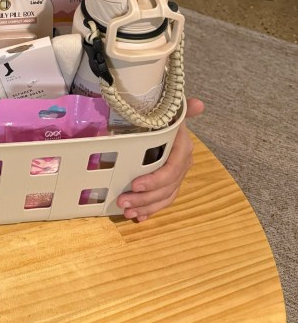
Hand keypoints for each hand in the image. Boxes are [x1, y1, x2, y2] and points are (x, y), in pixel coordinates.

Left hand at [117, 97, 204, 222]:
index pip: (171, 170)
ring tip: (126, 212)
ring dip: (146, 207)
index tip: (135, 184)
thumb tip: (199, 104)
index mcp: (183, 148)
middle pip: (166, 188)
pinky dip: (151, 210)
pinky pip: (163, 199)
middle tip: (122, 202)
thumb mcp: (172, 109)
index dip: (155, 180)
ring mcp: (177, 175)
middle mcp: (182, 164)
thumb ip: (184, 108)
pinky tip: (139, 217)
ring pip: (164, 197)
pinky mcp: (170, 182)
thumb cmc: (166, 112)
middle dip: (144, 198)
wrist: (168, 116)